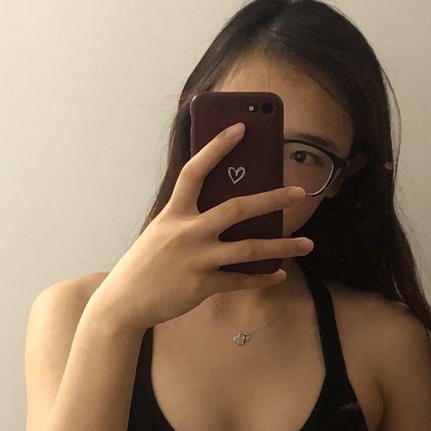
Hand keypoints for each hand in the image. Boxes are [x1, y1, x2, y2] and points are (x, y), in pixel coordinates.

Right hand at [92, 121, 313, 332]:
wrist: (123, 303)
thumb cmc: (144, 265)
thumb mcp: (160, 233)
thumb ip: (187, 220)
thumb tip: (225, 211)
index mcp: (174, 214)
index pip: (195, 171)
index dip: (217, 147)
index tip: (241, 128)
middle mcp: (187, 232)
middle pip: (237, 208)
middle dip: (272, 199)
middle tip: (298, 192)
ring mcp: (197, 260)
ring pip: (249, 249)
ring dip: (282, 246)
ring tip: (307, 244)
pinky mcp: (202, 285)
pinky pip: (241, 281)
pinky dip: (263, 278)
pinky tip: (281, 273)